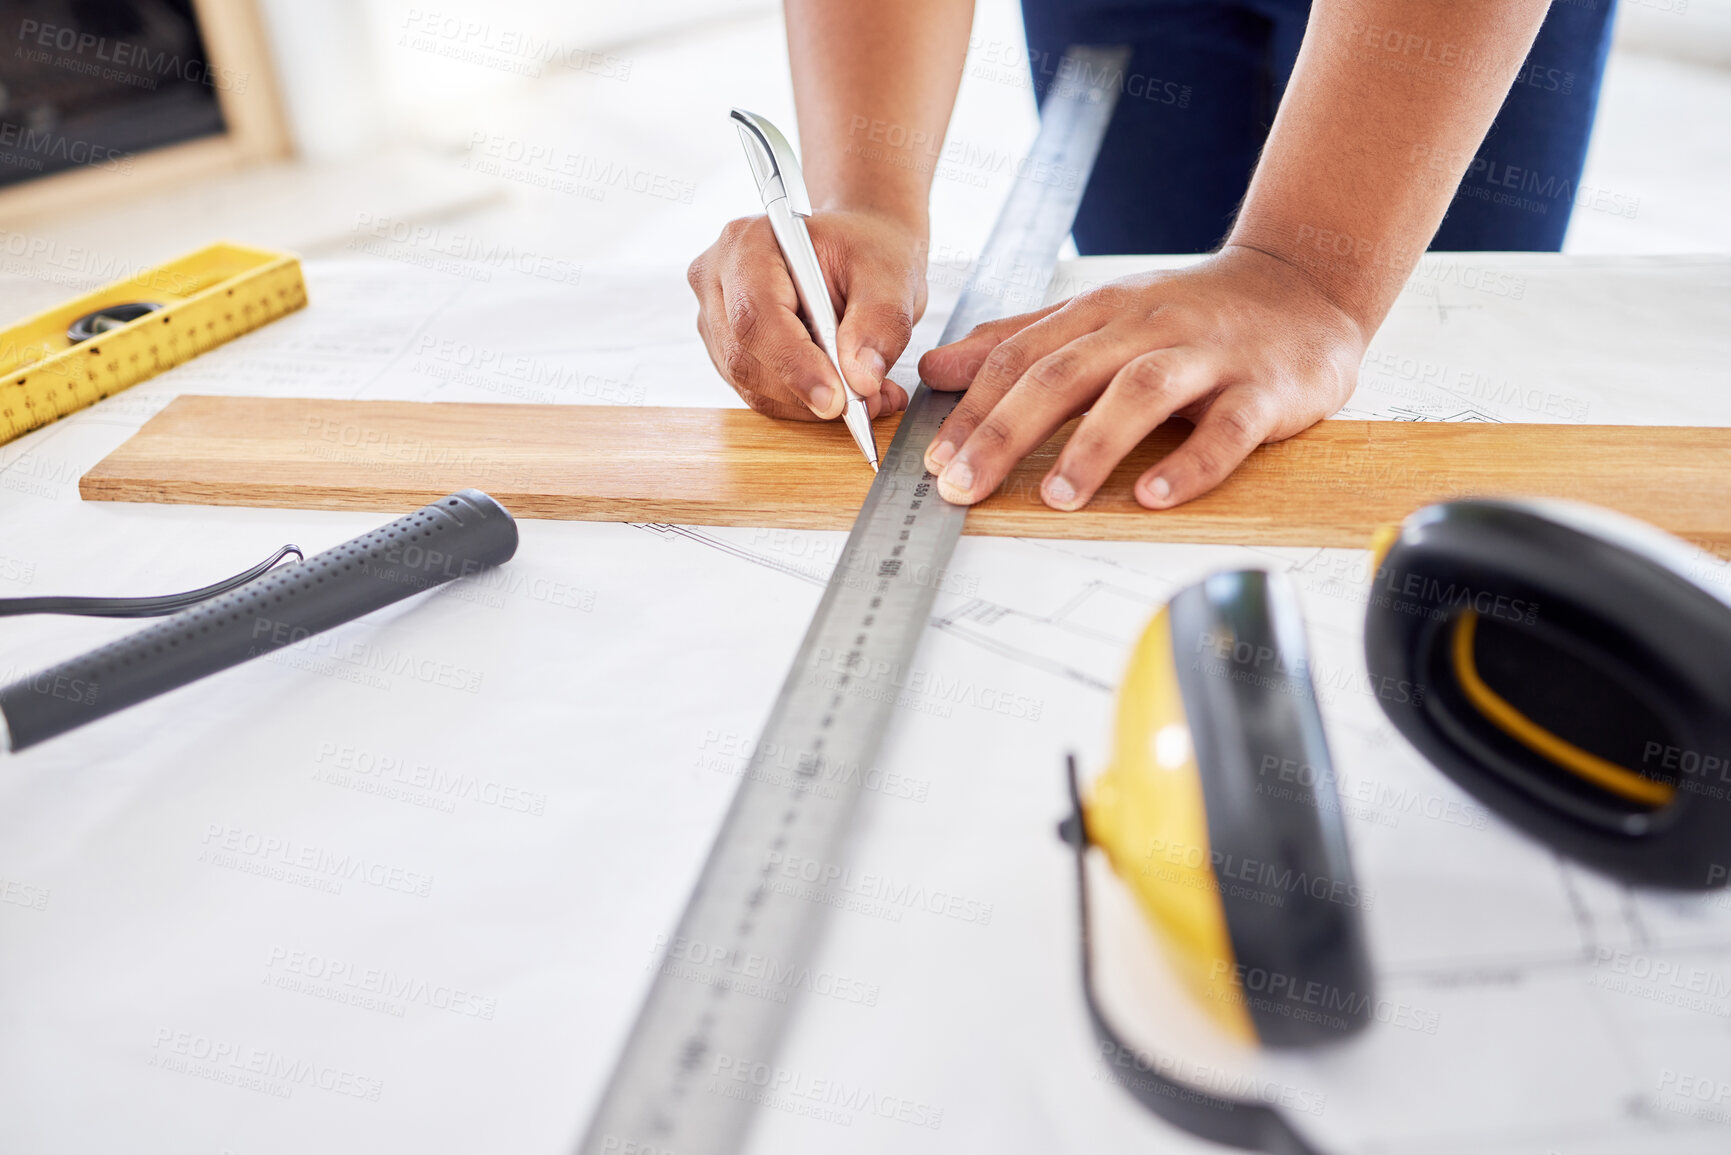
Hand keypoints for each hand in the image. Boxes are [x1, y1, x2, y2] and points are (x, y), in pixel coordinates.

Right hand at [688, 209, 925, 420]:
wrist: (857, 250)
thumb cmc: (864, 248)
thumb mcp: (889, 274)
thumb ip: (879, 322)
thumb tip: (861, 377)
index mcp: (748, 243)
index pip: (755, 315)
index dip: (794, 364)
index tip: (837, 397)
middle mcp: (720, 279)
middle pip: (745, 358)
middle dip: (807, 391)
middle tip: (866, 401)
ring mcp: (718, 319)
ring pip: (752, 384)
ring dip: (810, 402)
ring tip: (867, 393)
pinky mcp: (728, 350)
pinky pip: (760, 393)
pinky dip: (804, 403)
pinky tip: (843, 390)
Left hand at [916, 245, 1367, 509]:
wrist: (1304, 285)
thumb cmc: (1192, 314)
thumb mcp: (1099, 316)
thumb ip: (1020, 341)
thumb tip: (936, 368)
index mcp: (1101, 313)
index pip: (1022, 358)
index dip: (973, 409)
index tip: (935, 460)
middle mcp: (1148, 328)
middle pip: (1065, 375)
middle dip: (1006, 432)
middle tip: (964, 485)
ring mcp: (1208, 357)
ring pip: (1141, 393)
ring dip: (1094, 445)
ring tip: (1056, 495)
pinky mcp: (1264, 390)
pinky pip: (1227, 428)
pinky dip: (1190, 463)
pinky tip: (1154, 496)